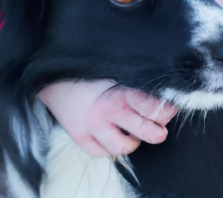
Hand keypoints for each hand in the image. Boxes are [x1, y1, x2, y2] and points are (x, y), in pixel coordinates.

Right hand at [39, 80, 176, 156]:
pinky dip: (110, 148)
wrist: (51, 77)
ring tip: (131, 131)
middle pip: (143, 128)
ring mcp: (93, 126)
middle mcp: (107, 110)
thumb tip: (158, 89)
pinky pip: (102, 152)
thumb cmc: (85, 71)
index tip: (171, 107)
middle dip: (157, 130)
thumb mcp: (112, 70)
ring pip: (124, 146)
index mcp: (118, 90)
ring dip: (133, 141)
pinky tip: (110, 135)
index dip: (165, 109)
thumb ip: (132, 80)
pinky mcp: (80, 136)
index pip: (150, 104)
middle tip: (160, 128)